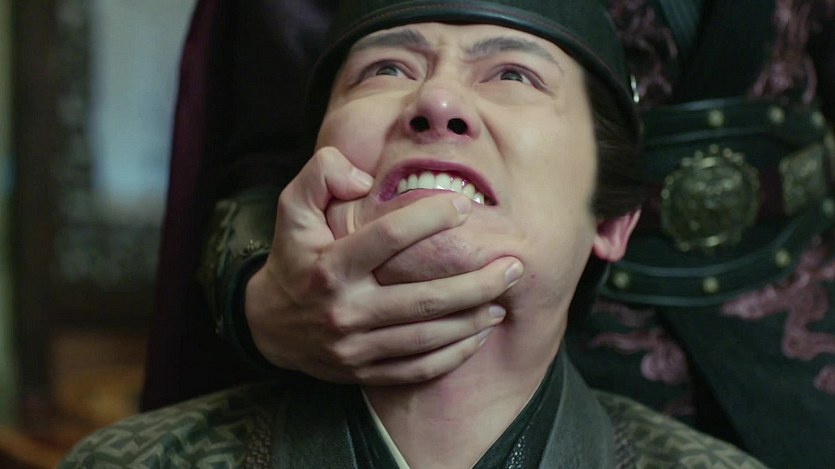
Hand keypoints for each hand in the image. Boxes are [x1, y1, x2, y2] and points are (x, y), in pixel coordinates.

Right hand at [245, 147, 522, 383]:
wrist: (267, 323)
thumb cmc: (294, 255)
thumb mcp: (292, 207)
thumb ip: (321, 175)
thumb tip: (364, 176)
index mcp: (330, 267)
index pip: (387, 239)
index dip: (429, 219)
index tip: (465, 207)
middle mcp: (345, 311)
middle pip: (423, 298)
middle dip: (476, 282)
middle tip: (514, 265)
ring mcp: (355, 347)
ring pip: (427, 337)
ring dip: (473, 319)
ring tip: (504, 298)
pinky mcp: (363, 371)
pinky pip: (418, 369)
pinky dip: (454, 354)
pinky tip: (480, 334)